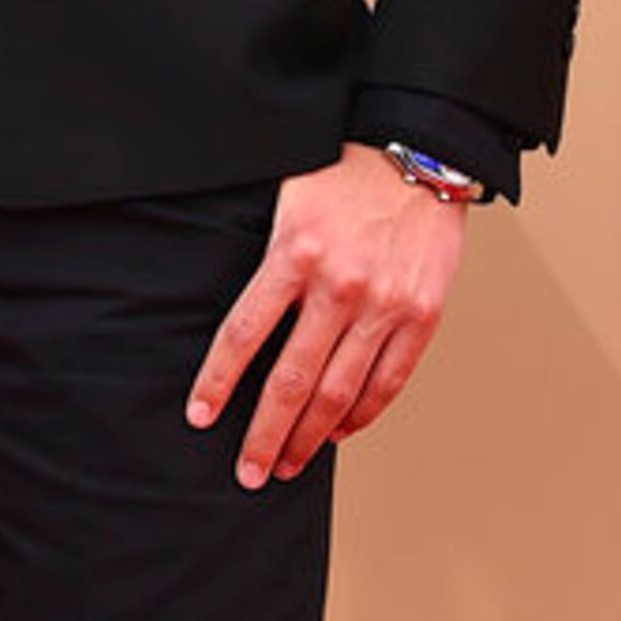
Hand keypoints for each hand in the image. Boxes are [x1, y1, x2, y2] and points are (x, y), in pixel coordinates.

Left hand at [187, 146, 465, 488]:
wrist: (417, 149)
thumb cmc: (343, 170)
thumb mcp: (287, 199)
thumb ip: (266, 257)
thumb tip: (237, 317)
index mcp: (295, 252)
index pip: (243, 335)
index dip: (218, 382)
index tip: (200, 416)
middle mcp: (340, 285)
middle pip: (292, 380)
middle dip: (265, 434)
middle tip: (248, 471)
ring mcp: (384, 305)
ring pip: (339, 392)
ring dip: (310, 437)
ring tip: (288, 464)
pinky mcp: (420, 315)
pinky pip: (387, 381)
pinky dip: (361, 414)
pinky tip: (339, 432)